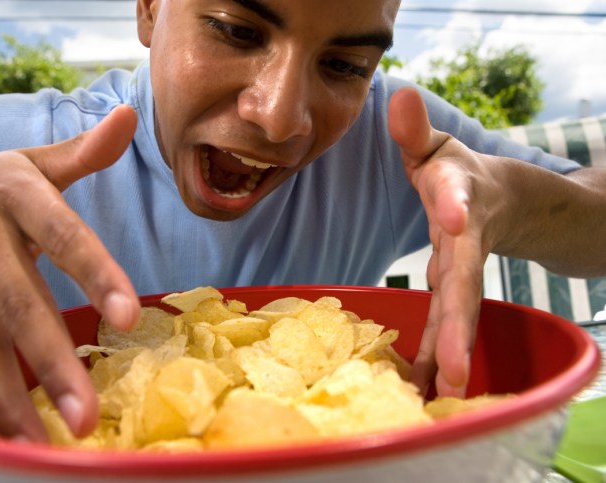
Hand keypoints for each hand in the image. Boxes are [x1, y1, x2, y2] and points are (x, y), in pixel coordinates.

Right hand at [0, 105, 139, 440]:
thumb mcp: (32, 161)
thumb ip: (84, 151)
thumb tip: (132, 118)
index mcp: (18, 195)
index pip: (64, 235)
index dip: (95, 273)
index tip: (129, 316)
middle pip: (19, 303)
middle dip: (51, 362)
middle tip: (86, 414)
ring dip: (13, 397)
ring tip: (47, 443)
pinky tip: (14, 435)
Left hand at [387, 87, 495, 397]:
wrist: (503, 202)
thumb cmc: (457, 172)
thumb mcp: (437, 147)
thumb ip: (414, 130)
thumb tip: (398, 91)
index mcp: (458, 195)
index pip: (457, 197)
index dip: (455, 204)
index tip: (455, 217)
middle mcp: (465, 241)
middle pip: (464, 280)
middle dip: (459, 321)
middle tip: (452, 364)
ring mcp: (462, 272)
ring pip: (458, 314)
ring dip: (450, 353)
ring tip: (442, 393)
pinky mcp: (453, 292)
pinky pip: (444, 327)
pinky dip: (436, 358)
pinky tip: (425, 393)